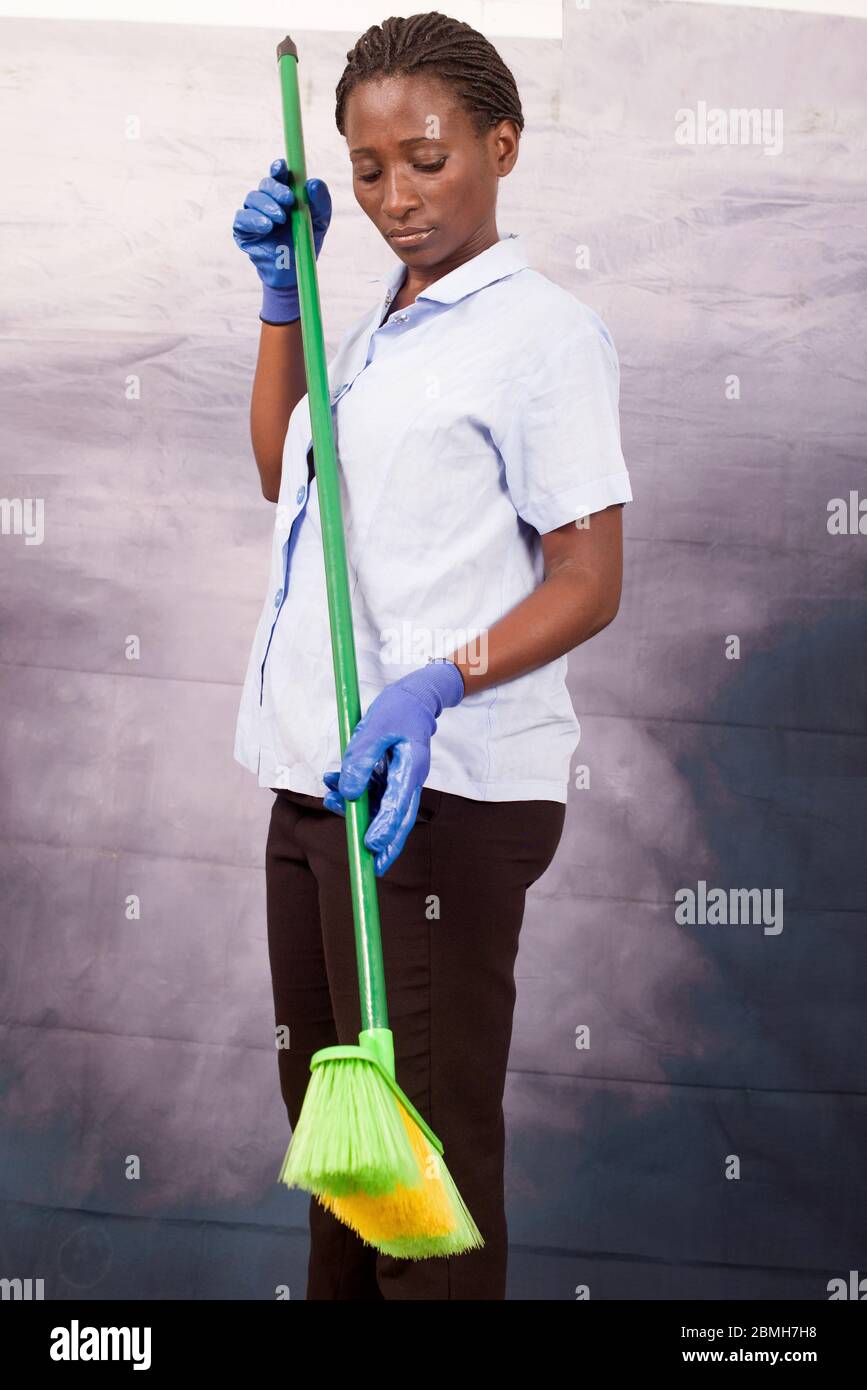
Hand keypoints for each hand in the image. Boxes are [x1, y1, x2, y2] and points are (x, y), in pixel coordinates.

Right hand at [232, 158, 331, 322]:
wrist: (295, 271)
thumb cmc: (305, 241)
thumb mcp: (319, 222)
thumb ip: (321, 202)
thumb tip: (312, 183)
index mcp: (284, 193)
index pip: (278, 174)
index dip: (278, 168)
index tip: (282, 167)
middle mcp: (266, 200)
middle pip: (265, 184)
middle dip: (276, 189)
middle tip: (288, 201)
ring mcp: (253, 214)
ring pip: (252, 198)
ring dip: (267, 206)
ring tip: (279, 219)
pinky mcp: (243, 230)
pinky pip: (242, 218)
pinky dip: (254, 219)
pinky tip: (266, 226)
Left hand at [322, 660, 464, 875]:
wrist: (415, 697)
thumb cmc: (397, 709)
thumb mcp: (374, 728)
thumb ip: (360, 760)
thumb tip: (348, 792)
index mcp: (411, 769)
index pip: (398, 805)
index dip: (384, 828)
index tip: (371, 845)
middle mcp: (410, 780)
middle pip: (400, 820)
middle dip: (387, 845)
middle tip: (373, 868)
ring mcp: (402, 780)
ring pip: (385, 808)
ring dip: (359, 811)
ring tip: (332, 802)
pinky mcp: (393, 777)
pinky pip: (376, 793)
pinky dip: (356, 793)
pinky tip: (333, 784)